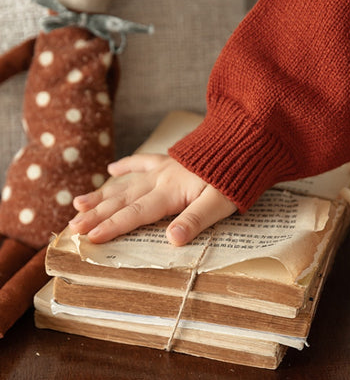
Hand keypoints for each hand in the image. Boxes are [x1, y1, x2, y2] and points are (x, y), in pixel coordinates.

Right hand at [69, 154, 236, 245]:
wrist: (247, 140)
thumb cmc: (236, 177)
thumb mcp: (221, 203)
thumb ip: (195, 220)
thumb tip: (171, 240)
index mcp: (170, 192)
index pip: (135, 214)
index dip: (112, 227)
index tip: (89, 238)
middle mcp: (160, 180)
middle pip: (123, 200)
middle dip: (96, 215)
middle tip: (72, 227)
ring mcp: (164, 168)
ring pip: (126, 183)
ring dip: (102, 195)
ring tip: (78, 204)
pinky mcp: (171, 159)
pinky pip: (144, 161)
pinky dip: (127, 165)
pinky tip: (112, 168)